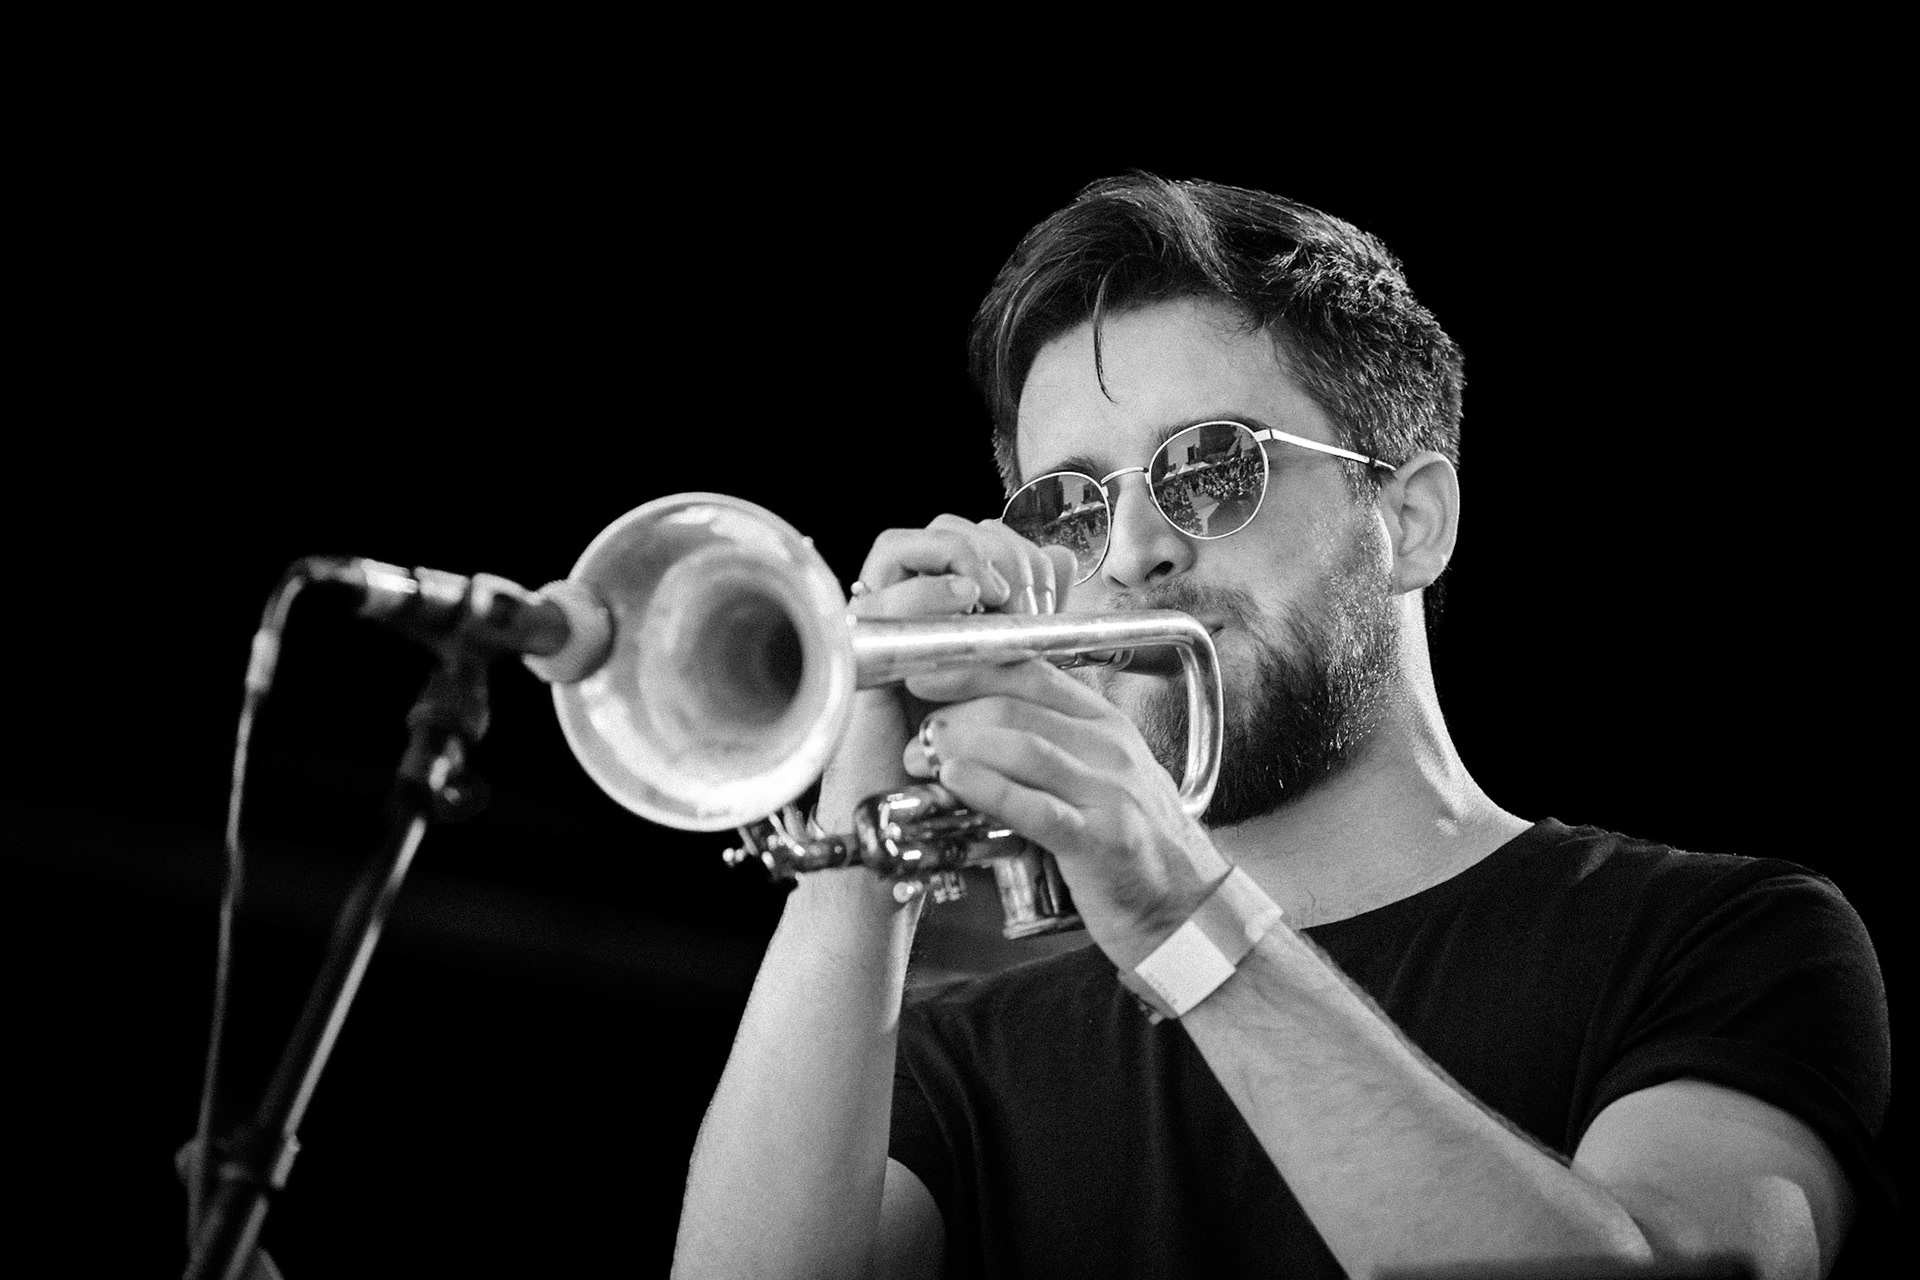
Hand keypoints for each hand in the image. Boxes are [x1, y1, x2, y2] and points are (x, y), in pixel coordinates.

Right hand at [815, 516, 1077, 831]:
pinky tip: (964, 602)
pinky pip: (876, 594)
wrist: (923, 812)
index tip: (1046, 599)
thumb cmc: (962, 750)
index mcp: (941, 605)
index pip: (974, 534)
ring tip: (995, 596)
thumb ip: (1033, 616)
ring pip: (898, 545)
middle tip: (1025, 602)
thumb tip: (1060, 558)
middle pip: (940, 528)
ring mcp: (876, 626)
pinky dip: (925, 590)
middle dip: (997, 552)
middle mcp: (903, 607)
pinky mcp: (857, 653)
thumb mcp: (1013, 672)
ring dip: (961, 558)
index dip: (1017, 551)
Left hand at [898, 657, 1230, 969]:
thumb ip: (1053, 746)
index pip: (1031, 674)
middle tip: (917, 738)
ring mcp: (1109, 792)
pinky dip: (990, 789)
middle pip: (1017, 708)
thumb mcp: (1100, 777)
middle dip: (955, 716)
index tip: (924, 674)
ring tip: (923, 758)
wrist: (1189, 908)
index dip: (970, 669)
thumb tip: (976, 728)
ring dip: (962, 747)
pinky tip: (956, 781)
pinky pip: (1037, 807)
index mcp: (1106, 724)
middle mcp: (1110, 748)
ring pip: (1024, 748)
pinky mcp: (1101, 840)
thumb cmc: (1135, 845)